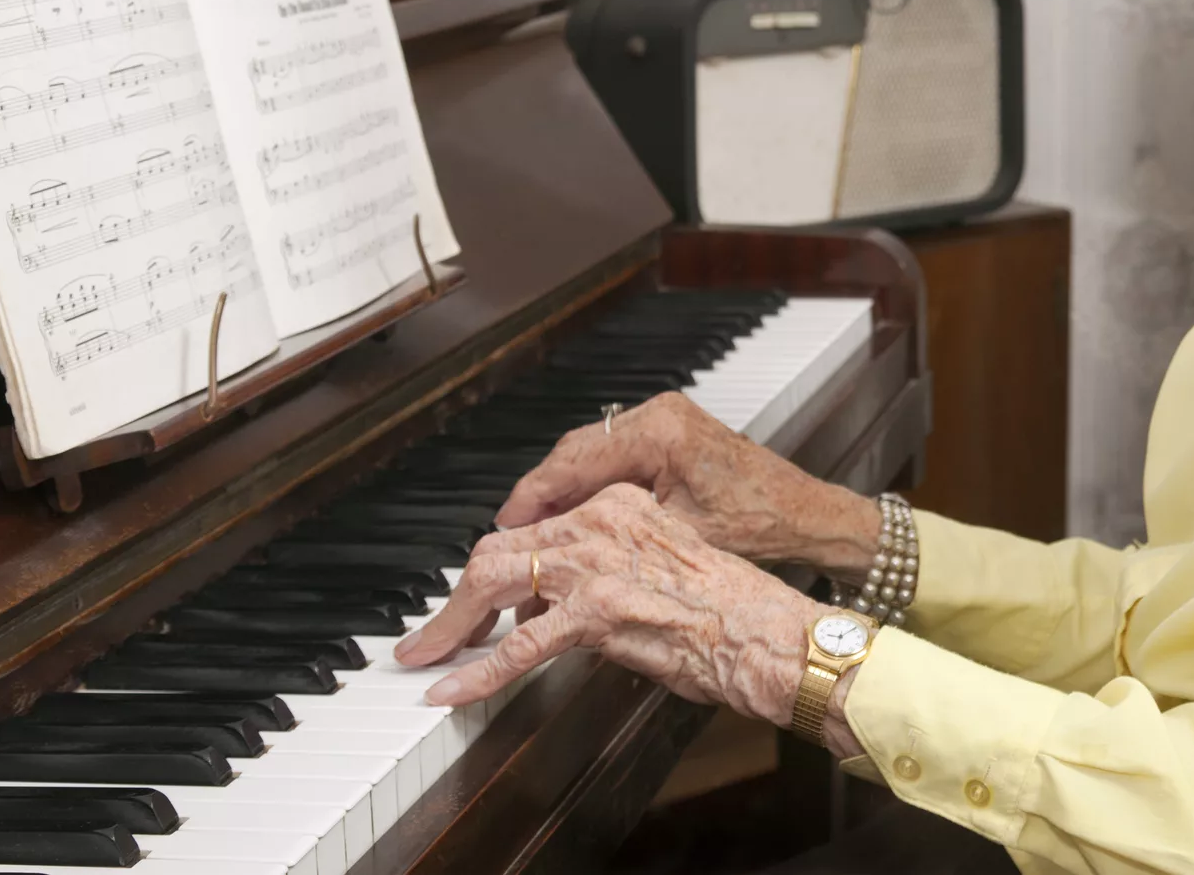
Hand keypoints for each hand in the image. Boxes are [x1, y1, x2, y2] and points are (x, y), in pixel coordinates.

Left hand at [395, 483, 837, 730]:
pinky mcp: (596, 612)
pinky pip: (516, 646)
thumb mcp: (664, 565)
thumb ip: (611, 568)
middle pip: (501, 548)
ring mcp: (596, 564)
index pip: (536, 527)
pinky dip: (475, 672)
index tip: (476, 595)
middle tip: (432, 631)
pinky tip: (452, 689)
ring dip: (450, 626)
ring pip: (494, 582)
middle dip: (456, 595)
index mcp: (621, 504)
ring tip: (425, 655)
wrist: (769, 632)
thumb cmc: (732, 611)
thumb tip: (562, 604)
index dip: (498, 564)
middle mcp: (602, 522)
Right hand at [495, 391, 879, 581]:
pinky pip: (613, 455)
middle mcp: (659, 414)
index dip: (533, 497)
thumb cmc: (760, 524)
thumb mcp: (678, 536)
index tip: (503, 528)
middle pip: (575, 452)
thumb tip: (558, 559)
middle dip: (541, 497)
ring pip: (590, 453)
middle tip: (509, 537)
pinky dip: (590, 486)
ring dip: (562, 492)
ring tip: (536, 535)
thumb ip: (616, 536)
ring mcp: (664, 419)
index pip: (574, 460)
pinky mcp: (669, 433)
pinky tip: (575, 519)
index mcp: (661, 431)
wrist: (806, 513)